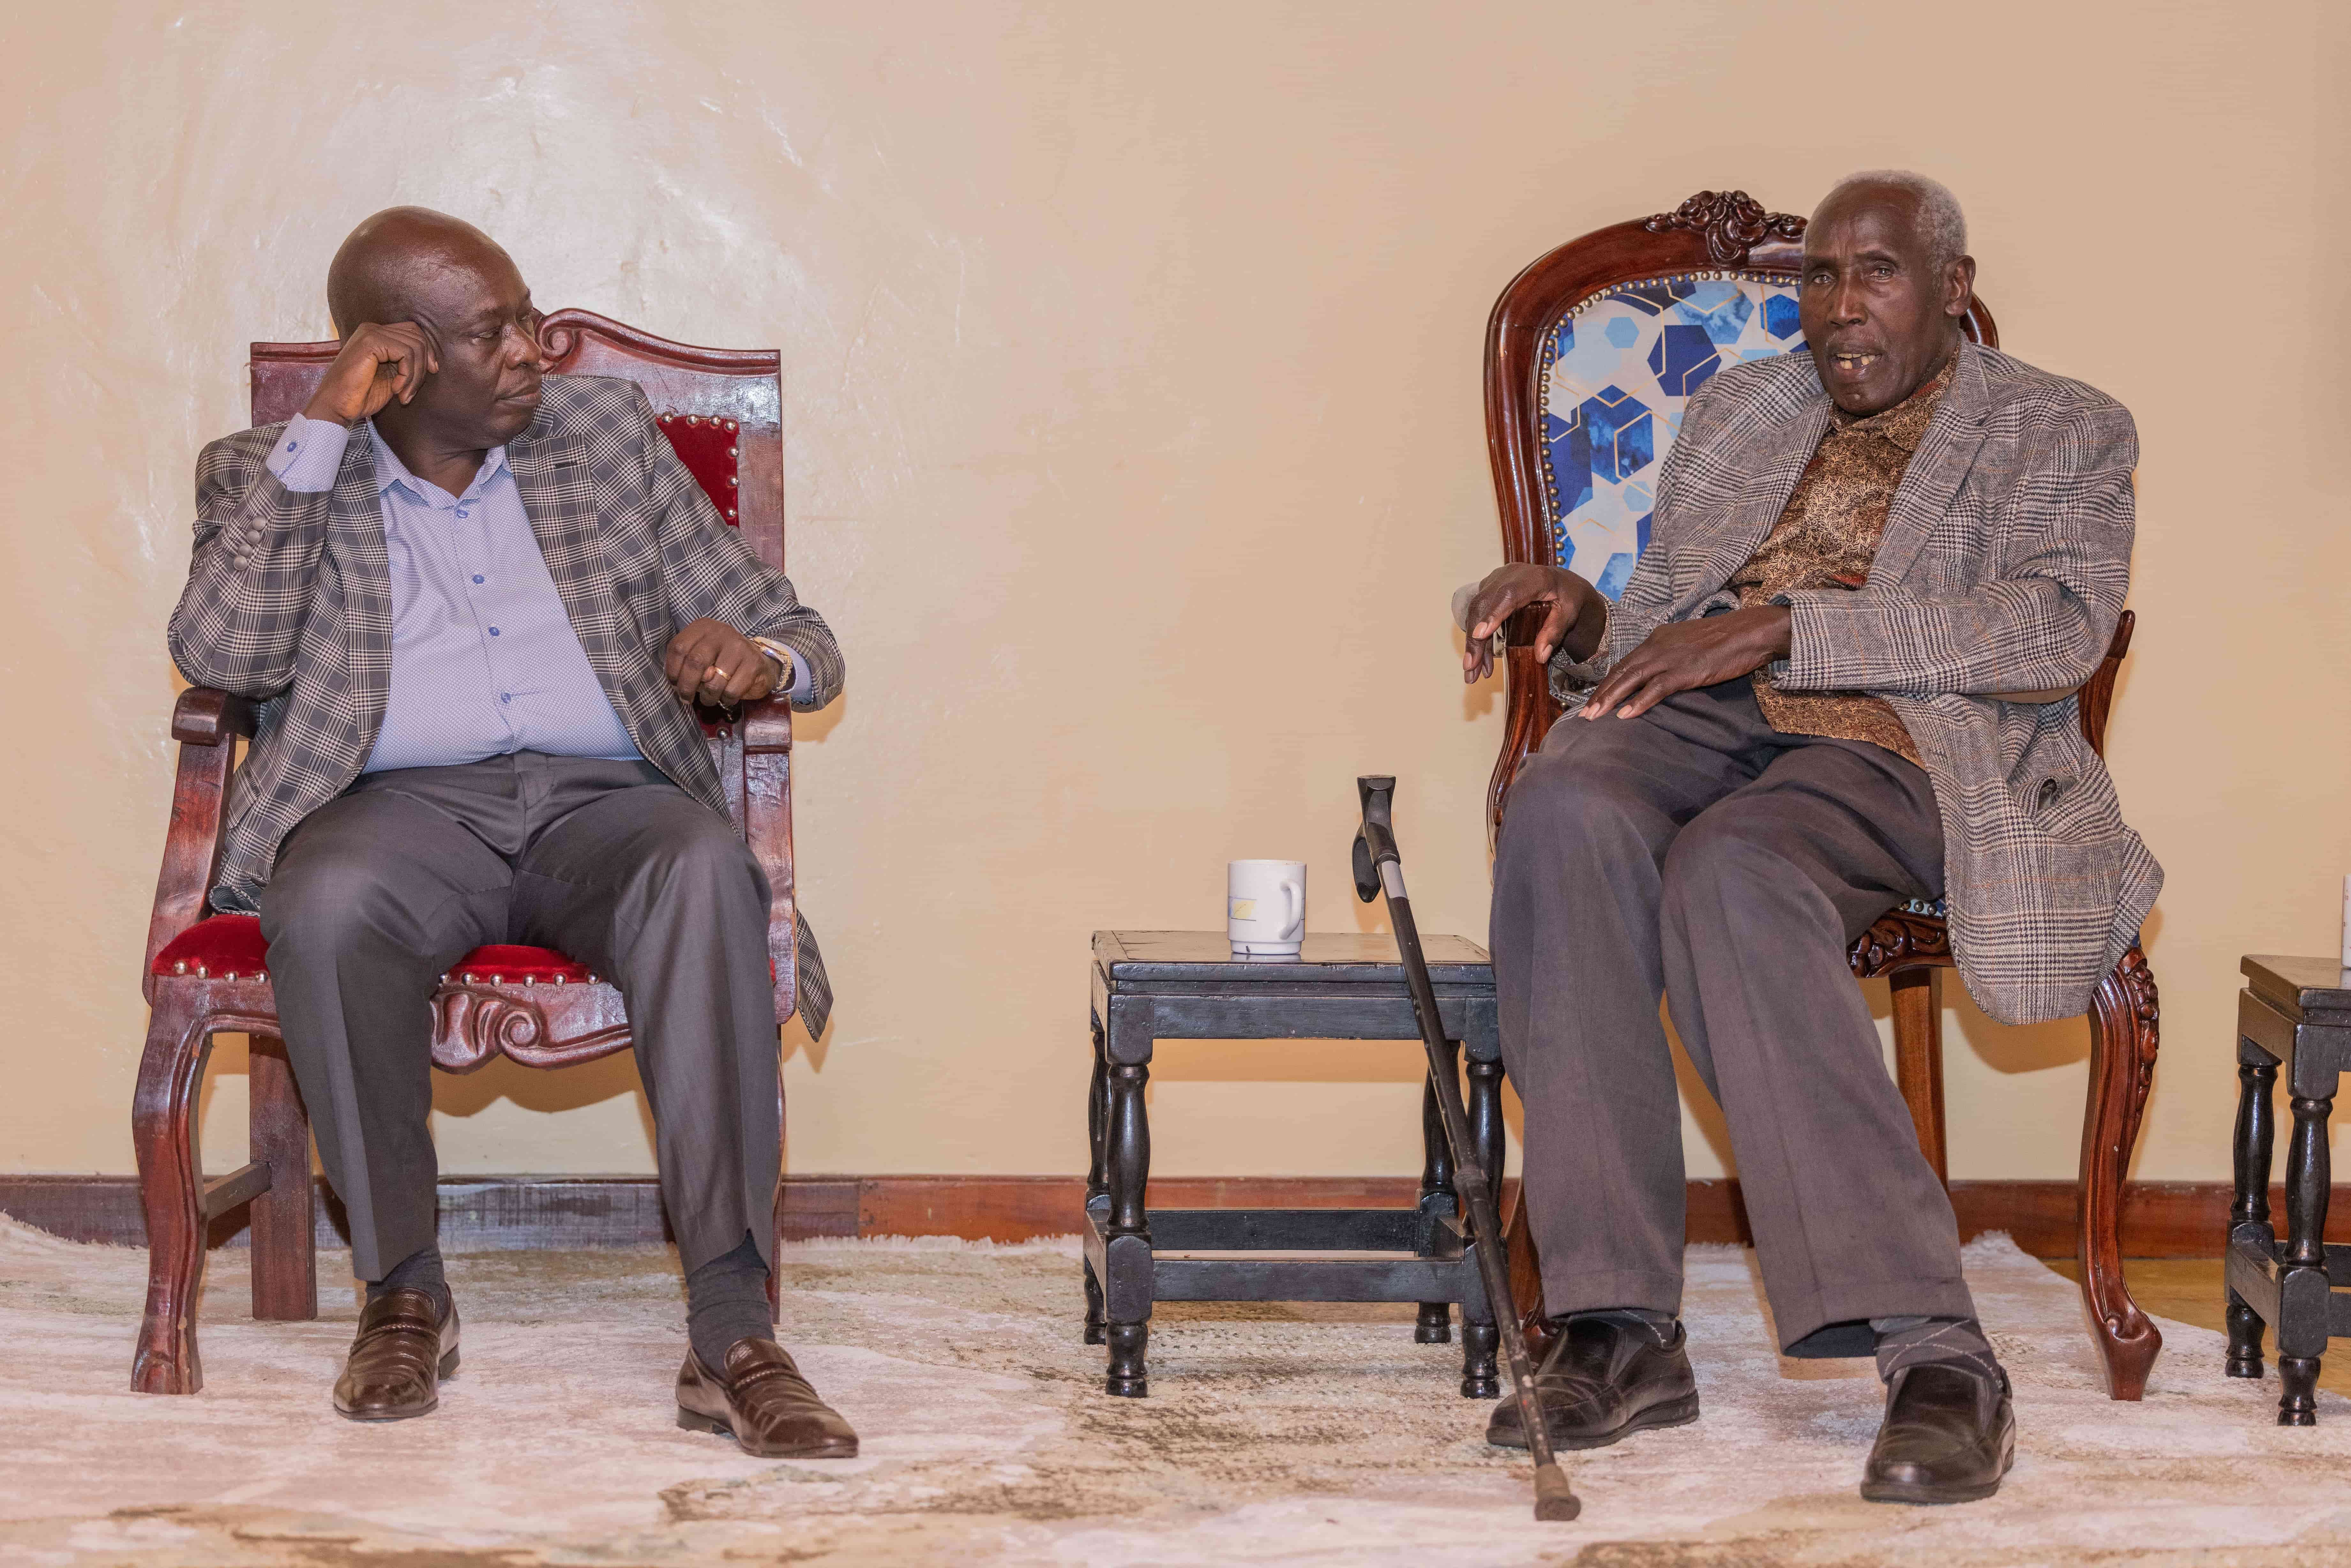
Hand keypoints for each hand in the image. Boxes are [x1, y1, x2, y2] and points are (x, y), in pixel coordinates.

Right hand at [301, 322, 437, 423]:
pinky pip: (406, 353)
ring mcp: (371, 332)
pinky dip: (407, 375)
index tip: (430, 372)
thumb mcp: (392, 376)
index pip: (414, 332)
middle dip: (423, 366)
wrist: (337, 406)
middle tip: (412, 390)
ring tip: (404, 394)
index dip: (427, 352)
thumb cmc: (362, 395)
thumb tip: (432, 362)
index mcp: (377, 334)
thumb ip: (407, 364)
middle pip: (417, 336)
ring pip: (415, 346)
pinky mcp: (370, 342)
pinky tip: (396, 389)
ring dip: (415, 376)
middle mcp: (373, 329)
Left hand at [663, 618, 777, 706]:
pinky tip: (727, 697)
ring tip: (709, 699)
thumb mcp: (702, 654)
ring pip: (713, 682)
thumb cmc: (723, 660)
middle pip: (695, 662)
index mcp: (704, 627)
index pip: (679, 647)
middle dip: (687, 686)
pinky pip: (731, 691)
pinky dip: (726, 700)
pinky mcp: (753, 663)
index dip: (672, 669)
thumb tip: (681, 684)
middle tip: (686, 698)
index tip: (674, 683)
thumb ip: (688, 663)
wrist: (759, 663)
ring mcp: (739, 647)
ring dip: (708, 697)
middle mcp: (721, 632)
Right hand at [1459, 564, 1599, 682]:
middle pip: (1485, 604)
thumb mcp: (1569, 614)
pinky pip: (1478, 612)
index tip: (1480, 635)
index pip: (1508, 594)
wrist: (1562, 581)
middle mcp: (1510, 575)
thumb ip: (1555, 632)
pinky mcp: (1489, 588)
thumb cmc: (1567, 595)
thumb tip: (1540, 656)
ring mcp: (1497, 580)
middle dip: (1475, 639)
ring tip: (1472, 671)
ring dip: (1472, 642)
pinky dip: (1477, 637)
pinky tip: (1481, 659)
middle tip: (1471, 667)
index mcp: (1535, 578)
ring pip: (1476, 610)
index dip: (1493, 613)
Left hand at [1582, 606, 1791, 720]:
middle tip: (1582, 713)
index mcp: (1657, 639)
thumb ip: (1670, 655)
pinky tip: (1625, 715)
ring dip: (1610, 699)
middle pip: (1620, 672)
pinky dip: (1638, 702)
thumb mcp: (1688, 643)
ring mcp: (1669, 658)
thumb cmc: (1724, 639)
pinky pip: (1655, 689)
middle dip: (1600, 693)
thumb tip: (1658, 672)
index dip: (1607, 681)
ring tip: (1593, 717)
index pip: (1625, 662)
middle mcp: (1657, 646)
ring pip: (1630, 680)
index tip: (1593, 697)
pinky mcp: (1684, 671)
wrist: (1749, 631)